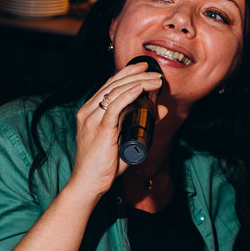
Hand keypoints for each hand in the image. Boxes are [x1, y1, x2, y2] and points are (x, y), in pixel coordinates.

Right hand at [68, 64, 164, 198]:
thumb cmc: (103, 165)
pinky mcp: (99, 130)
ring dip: (138, 83)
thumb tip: (161, 109)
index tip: (143, 67)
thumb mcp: (125, 140)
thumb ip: (141, 123)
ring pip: (115, 93)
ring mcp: (91, 120)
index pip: (108, 86)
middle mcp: (88, 113)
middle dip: (135, 75)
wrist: (88, 183)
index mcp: (89, 113)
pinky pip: (113, 107)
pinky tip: (139, 88)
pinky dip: (128, 95)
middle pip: (112, 85)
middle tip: (154, 71)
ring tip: (155, 81)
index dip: (125, 74)